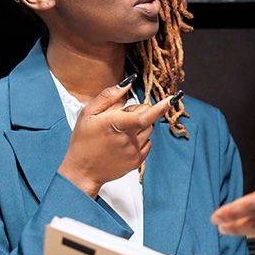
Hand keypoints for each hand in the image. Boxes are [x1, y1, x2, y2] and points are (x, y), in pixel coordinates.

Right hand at [58, 82, 172, 197]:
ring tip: (120, 131)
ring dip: (139, 126)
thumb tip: (128, 83)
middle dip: (137, 113)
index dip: (160, 107)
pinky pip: (148, 144)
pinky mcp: (137, 162)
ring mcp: (134, 152)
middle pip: (147, 118)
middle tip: (119, 118)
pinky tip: (124, 142)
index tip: (172, 99)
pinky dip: (140, 139)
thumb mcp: (88, 113)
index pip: (144, 115)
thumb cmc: (83, 140)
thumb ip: (109, 96)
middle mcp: (128, 139)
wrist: (82, 171)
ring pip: (149, 130)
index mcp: (116, 124)